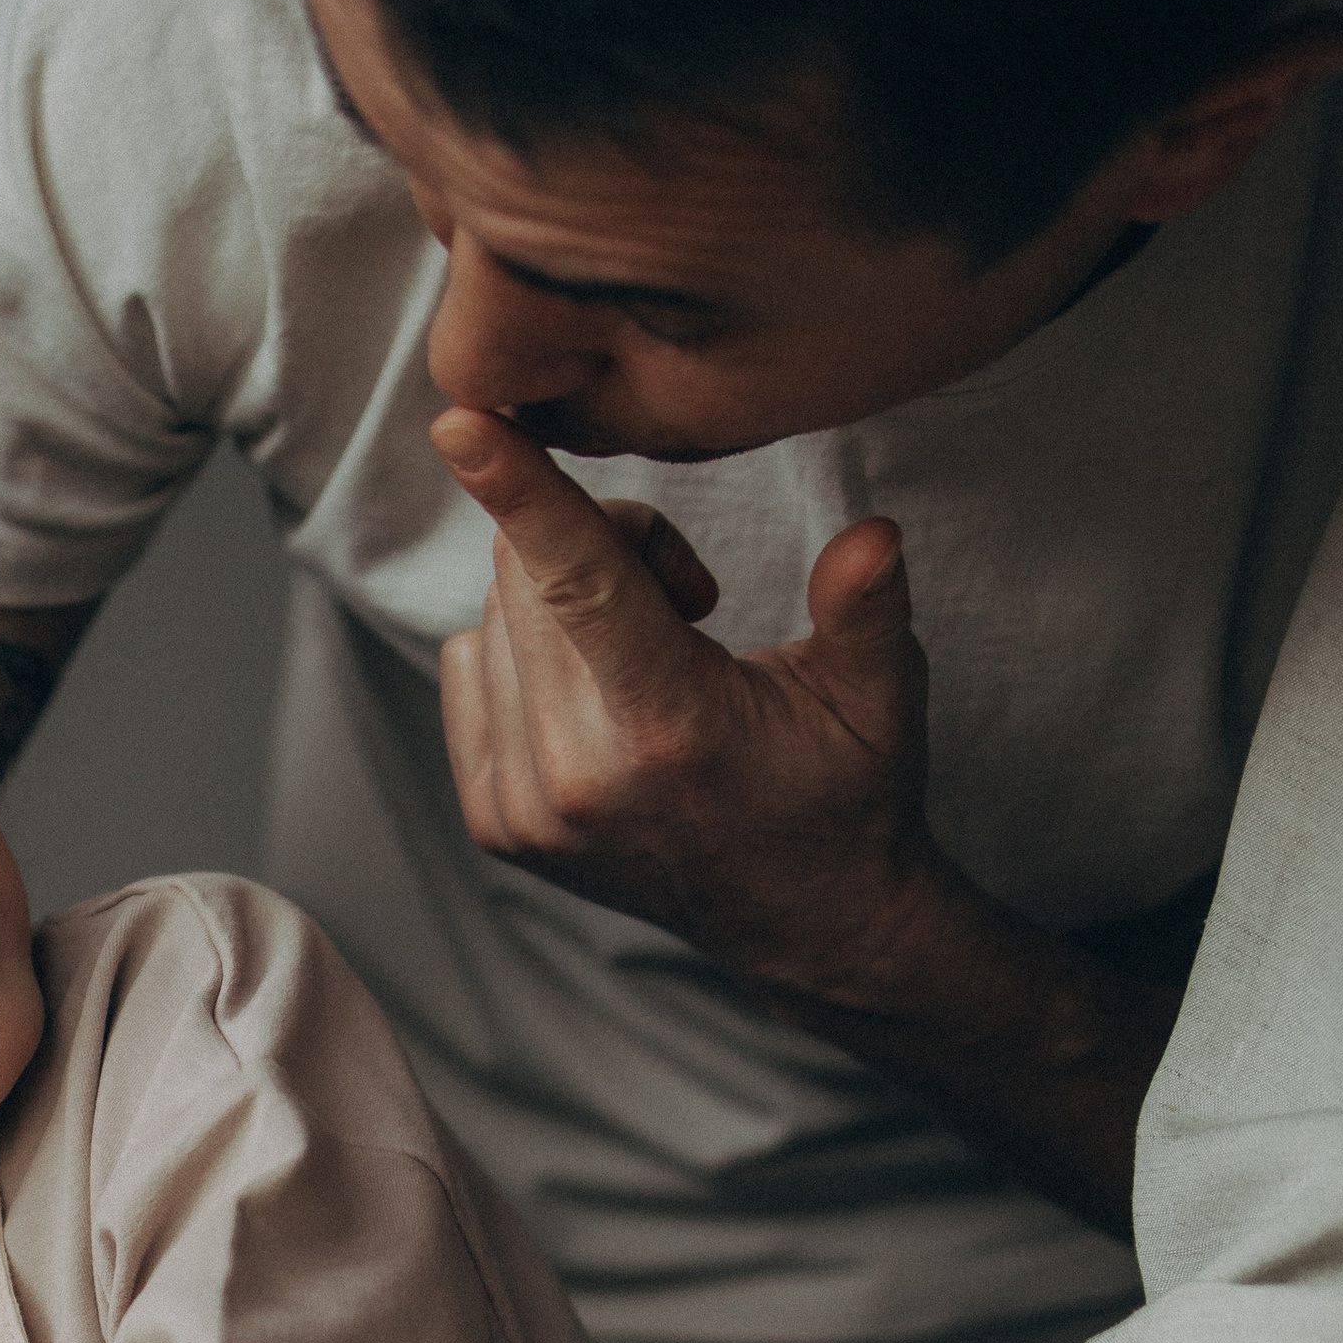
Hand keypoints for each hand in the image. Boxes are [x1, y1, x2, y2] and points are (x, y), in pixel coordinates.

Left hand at [432, 408, 936, 988]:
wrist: (801, 919)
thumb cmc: (846, 790)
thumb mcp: (882, 697)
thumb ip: (866, 609)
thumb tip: (873, 534)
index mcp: (668, 729)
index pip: (579, 585)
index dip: (521, 494)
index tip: (460, 422)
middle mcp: (577, 775)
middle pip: (527, 573)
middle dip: (600, 544)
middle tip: (687, 597)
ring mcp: (525, 809)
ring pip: (493, 615)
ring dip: (560, 603)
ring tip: (650, 658)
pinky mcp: (494, 824)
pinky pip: (467, 667)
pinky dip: (522, 652)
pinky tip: (597, 697)